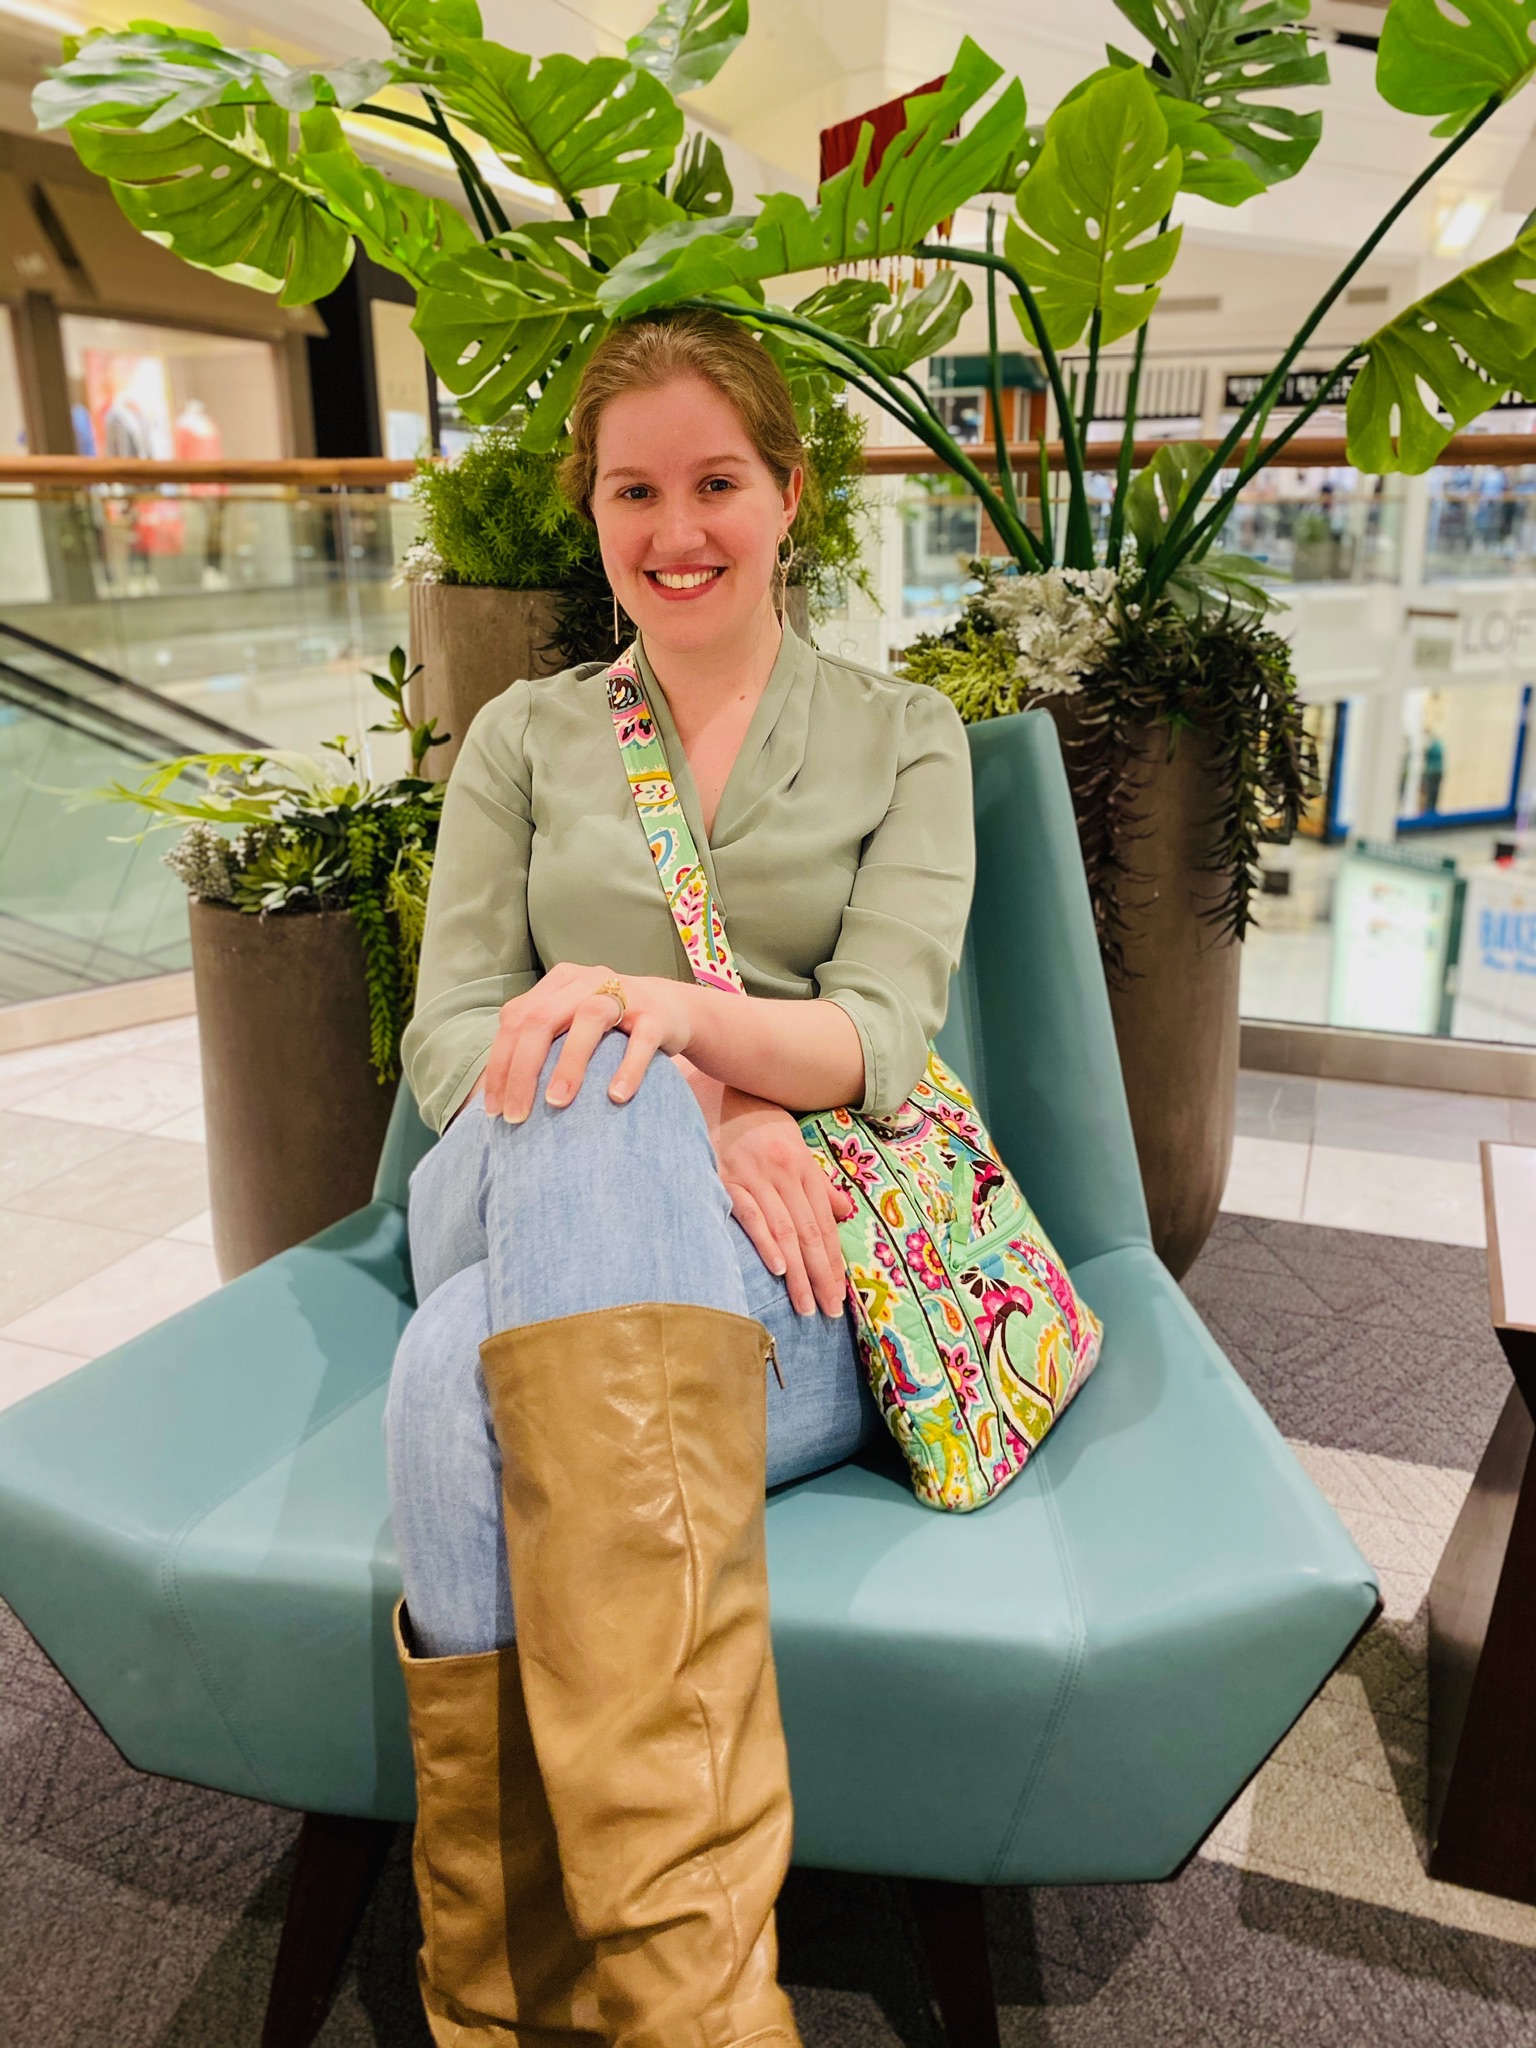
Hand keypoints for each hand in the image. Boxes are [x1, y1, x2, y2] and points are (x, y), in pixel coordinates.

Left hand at [482, 963, 695, 1122]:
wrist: (674, 1010)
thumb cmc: (611, 1028)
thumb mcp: (570, 1025)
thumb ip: (539, 1043)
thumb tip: (496, 1093)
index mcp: (559, 983)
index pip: (516, 1020)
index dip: (500, 1065)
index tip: (493, 1109)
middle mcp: (588, 981)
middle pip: (543, 1018)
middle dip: (523, 1070)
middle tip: (516, 1116)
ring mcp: (625, 994)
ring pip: (589, 1020)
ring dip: (569, 1064)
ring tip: (556, 1103)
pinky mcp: (656, 1014)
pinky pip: (641, 1040)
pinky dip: (627, 1068)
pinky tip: (616, 1096)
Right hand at [710, 1085, 854, 1317]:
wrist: (724, 1091)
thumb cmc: (762, 1127)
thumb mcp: (798, 1151)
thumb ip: (821, 1186)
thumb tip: (845, 1216)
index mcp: (805, 1170)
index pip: (824, 1225)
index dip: (834, 1263)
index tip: (840, 1296)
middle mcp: (785, 1175)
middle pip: (809, 1233)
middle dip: (821, 1275)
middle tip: (828, 1310)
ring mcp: (756, 1178)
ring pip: (785, 1230)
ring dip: (798, 1271)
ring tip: (806, 1304)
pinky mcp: (726, 1180)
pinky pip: (750, 1215)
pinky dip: (765, 1242)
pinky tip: (777, 1267)